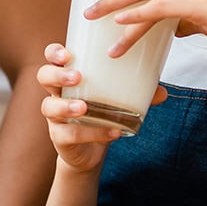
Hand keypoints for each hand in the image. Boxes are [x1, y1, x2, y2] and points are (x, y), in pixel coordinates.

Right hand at [36, 42, 136, 173]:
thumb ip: (138, 93)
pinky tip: (112, 132)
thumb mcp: (117, 100)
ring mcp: (55, 117)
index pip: (52, 57)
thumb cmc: (100, 115)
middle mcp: (57, 94)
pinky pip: (69, 134)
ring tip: (84, 107)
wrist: (91, 152)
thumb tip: (163, 91)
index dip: (54, 53)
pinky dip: (91, 133)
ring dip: (66, 105)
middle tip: (77, 77)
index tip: (67, 53)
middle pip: (43, 76)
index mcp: (68, 77)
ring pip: (49, 106)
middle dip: (57, 74)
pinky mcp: (59, 138)